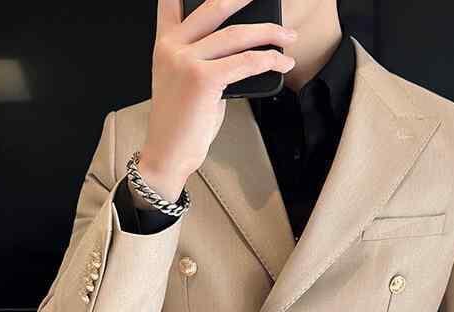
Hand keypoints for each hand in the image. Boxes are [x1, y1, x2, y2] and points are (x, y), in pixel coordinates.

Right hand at [139, 0, 297, 196]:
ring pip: (236, 35)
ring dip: (269, 34)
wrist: (168, 154)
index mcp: (165, 45)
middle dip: (244, 0)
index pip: (173, 3)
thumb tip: (242, 53)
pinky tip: (282, 62)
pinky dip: (269, 60)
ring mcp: (186, 61)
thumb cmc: (181, 125)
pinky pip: (245, 62)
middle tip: (269, 4)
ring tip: (288, 37)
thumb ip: (204, 60)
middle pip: (214, 8)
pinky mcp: (203, 79)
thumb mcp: (186, 83)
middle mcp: (173, 47)